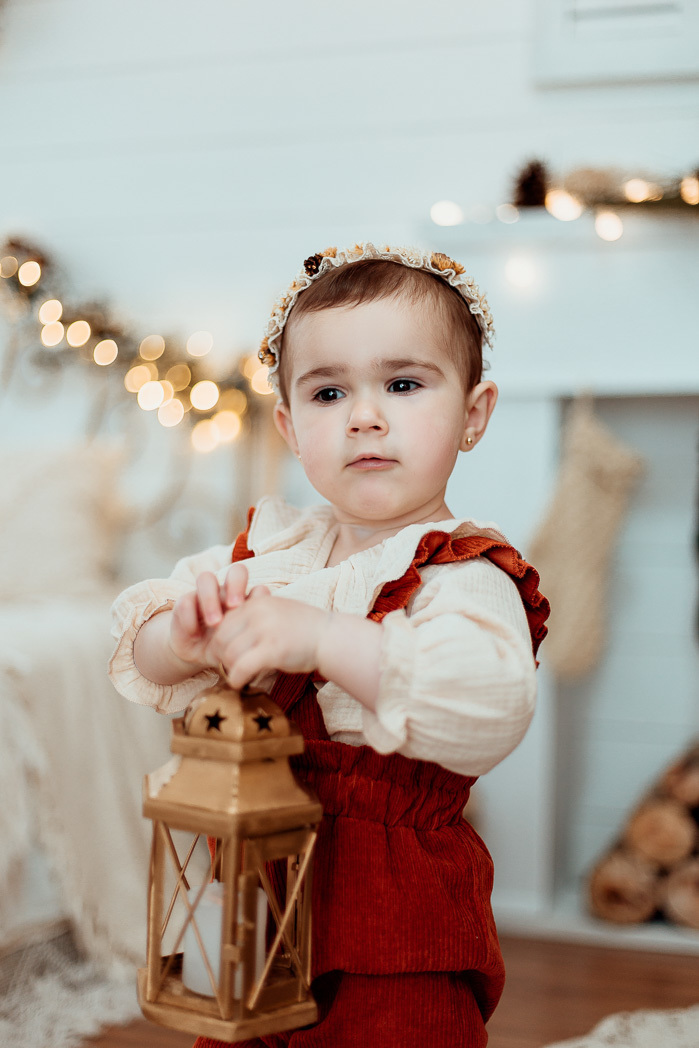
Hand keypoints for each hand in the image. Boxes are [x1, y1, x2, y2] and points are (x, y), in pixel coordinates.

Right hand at [168, 562, 251, 669]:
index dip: (259, 594)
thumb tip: (270, 639)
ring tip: (214, 623)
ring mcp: (204, 594)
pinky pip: (186, 601)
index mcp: (246, 600)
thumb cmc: (224, 647)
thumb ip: (252, 638)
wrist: (195, 653)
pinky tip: (195, 635)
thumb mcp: (238, 645)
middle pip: (236, 571)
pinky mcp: (185, 602)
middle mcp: (227, 591)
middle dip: (236, 586)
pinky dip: (190, 618)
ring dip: (211, 600)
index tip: (258, 615)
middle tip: (235, 606)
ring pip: (206, 578)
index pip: (258, 587)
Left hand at [203, 587, 330, 689]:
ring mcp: (266, 630)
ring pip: (229, 654)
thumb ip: (253, 618)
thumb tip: (227, 635)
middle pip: (221, 638)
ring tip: (239, 675)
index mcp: (256, 602)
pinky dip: (236, 679)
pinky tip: (241, 683)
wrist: (331, 637)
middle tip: (230, 668)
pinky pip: (242, 667)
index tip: (224, 655)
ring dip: (230, 669)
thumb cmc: (304, 628)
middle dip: (221, 657)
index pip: (223, 623)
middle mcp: (258, 613)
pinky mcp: (273, 650)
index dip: (219, 642)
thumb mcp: (276, 612)